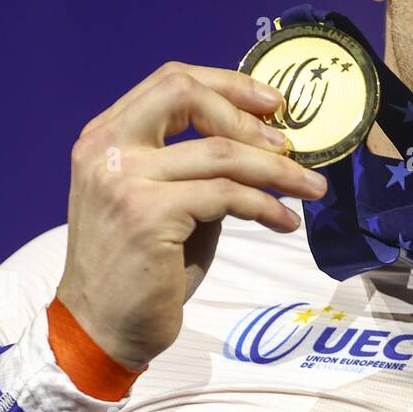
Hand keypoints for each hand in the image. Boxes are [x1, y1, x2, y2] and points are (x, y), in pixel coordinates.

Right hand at [56, 62, 327, 369]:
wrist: (100, 329)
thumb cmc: (141, 267)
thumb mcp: (163, 199)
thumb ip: (196, 164)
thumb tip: (264, 139)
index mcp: (105, 136)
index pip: (170, 82)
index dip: (228, 86)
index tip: (272, 104)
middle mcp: (106, 149)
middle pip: (186, 94)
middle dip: (247, 114)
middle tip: (289, 144)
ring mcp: (123, 179)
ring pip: (220, 152)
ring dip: (277, 169)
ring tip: (312, 187)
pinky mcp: (147, 214)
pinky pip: (226, 195)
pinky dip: (266, 206)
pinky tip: (286, 222)